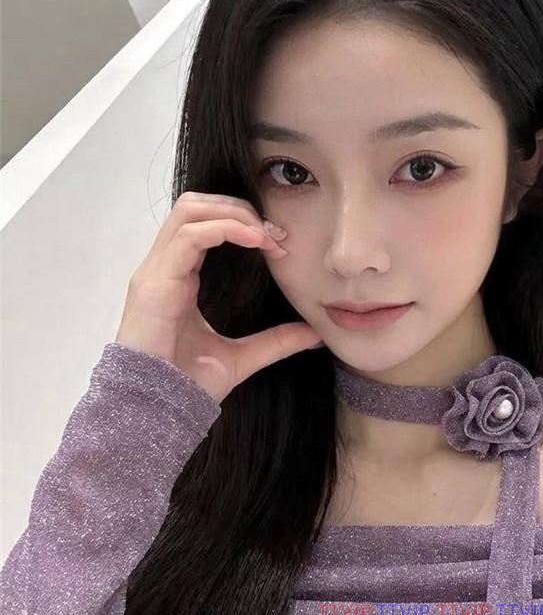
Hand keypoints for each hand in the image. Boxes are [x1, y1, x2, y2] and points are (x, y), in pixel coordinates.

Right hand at [114, 191, 322, 402]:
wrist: (156, 409)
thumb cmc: (187, 384)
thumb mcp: (242, 358)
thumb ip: (275, 341)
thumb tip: (314, 334)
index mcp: (178, 277)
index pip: (204, 223)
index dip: (243, 223)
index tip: (278, 244)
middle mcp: (164, 267)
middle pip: (195, 205)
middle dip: (238, 209)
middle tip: (273, 234)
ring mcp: (156, 272)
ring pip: (190, 210)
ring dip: (234, 214)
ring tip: (265, 234)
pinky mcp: (156, 282)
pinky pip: (190, 236)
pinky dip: (224, 228)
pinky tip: (254, 241)